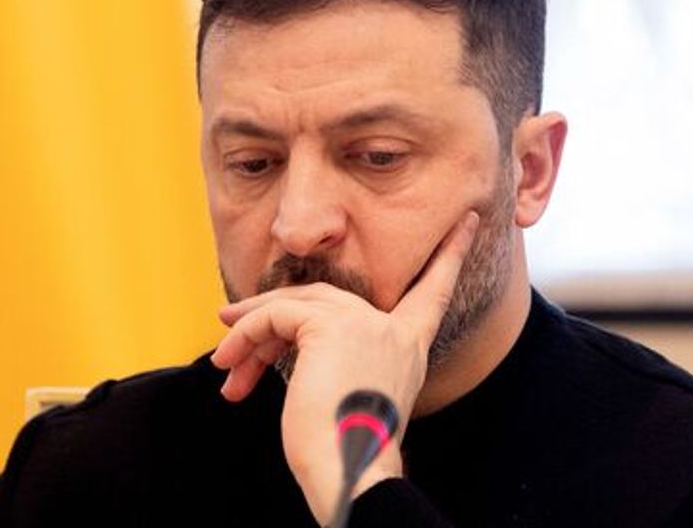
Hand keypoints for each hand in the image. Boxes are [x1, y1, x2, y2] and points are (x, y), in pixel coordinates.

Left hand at [210, 210, 480, 524]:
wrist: (348, 473)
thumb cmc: (343, 450)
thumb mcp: (346, 395)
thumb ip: (334, 359)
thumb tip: (277, 341)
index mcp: (409, 347)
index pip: (434, 290)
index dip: (450, 254)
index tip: (469, 220)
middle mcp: (393, 329)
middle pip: (325, 297)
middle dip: (273, 315)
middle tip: (231, 333)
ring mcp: (364, 324)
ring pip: (294, 305)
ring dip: (251, 332)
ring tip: (224, 361)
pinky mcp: (330, 327)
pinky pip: (276, 315)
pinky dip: (246, 337)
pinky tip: (230, 365)